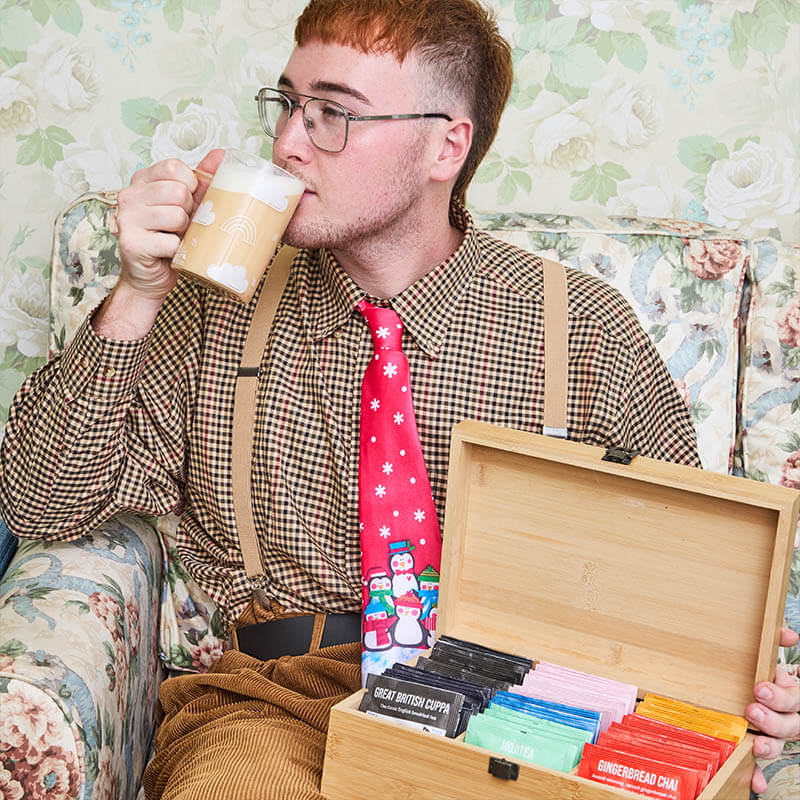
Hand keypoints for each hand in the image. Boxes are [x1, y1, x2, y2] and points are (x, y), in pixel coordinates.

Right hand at [94, 149, 223, 339]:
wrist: (150, 278)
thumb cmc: (169, 239)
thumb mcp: (187, 206)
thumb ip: (201, 180)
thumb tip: (222, 154)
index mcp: (142, 180)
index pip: (175, 168)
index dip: (191, 187)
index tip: (186, 203)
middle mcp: (129, 195)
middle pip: (178, 192)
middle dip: (189, 212)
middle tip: (180, 226)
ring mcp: (127, 219)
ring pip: (177, 216)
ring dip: (184, 232)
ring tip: (174, 238)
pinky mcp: (132, 243)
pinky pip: (172, 242)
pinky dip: (177, 251)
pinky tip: (168, 253)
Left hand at [747, 626, 799, 793]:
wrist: (770, 687)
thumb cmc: (768, 671)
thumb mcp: (772, 654)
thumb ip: (778, 640)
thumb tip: (788, 633)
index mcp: (794, 695)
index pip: (794, 698)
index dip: (779, 696)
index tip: (760, 688)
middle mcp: (791, 717)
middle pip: (789, 724)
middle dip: (771, 720)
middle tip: (751, 710)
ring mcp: (779, 733)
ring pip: (780, 744)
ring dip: (768, 746)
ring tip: (756, 745)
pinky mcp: (764, 744)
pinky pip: (764, 762)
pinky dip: (760, 774)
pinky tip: (756, 784)